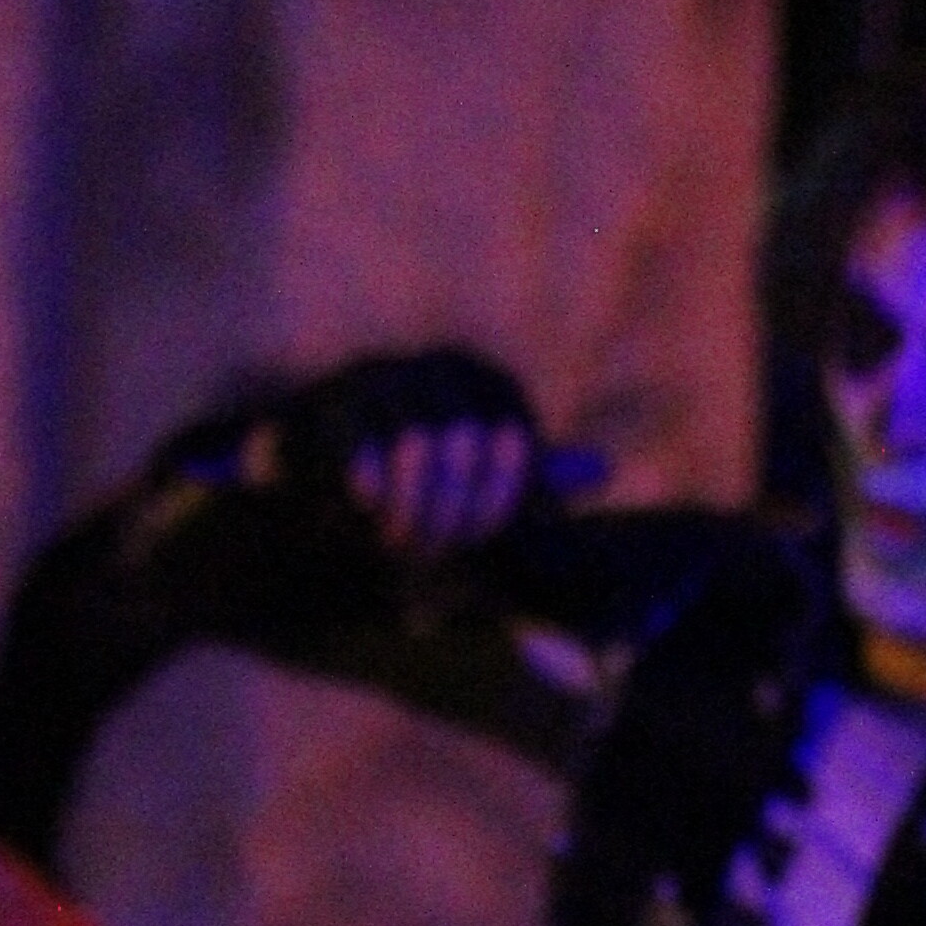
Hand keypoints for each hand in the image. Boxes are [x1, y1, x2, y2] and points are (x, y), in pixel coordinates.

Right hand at [256, 351, 603, 554]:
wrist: (322, 472)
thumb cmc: (414, 489)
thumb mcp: (481, 490)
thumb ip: (533, 483)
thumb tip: (603, 469)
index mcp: (490, 384)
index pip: (515, 447)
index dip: (499, 506)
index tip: (479, 546)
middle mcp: (444, 367)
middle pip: (468, 447)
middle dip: (451, 515)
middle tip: (432, 558)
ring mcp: (388, 375)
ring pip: (417, 445)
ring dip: (410, 508)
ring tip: (398, 544)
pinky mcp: (336, 397)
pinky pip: (360, 443)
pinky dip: (366, 484)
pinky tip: (365, 509)